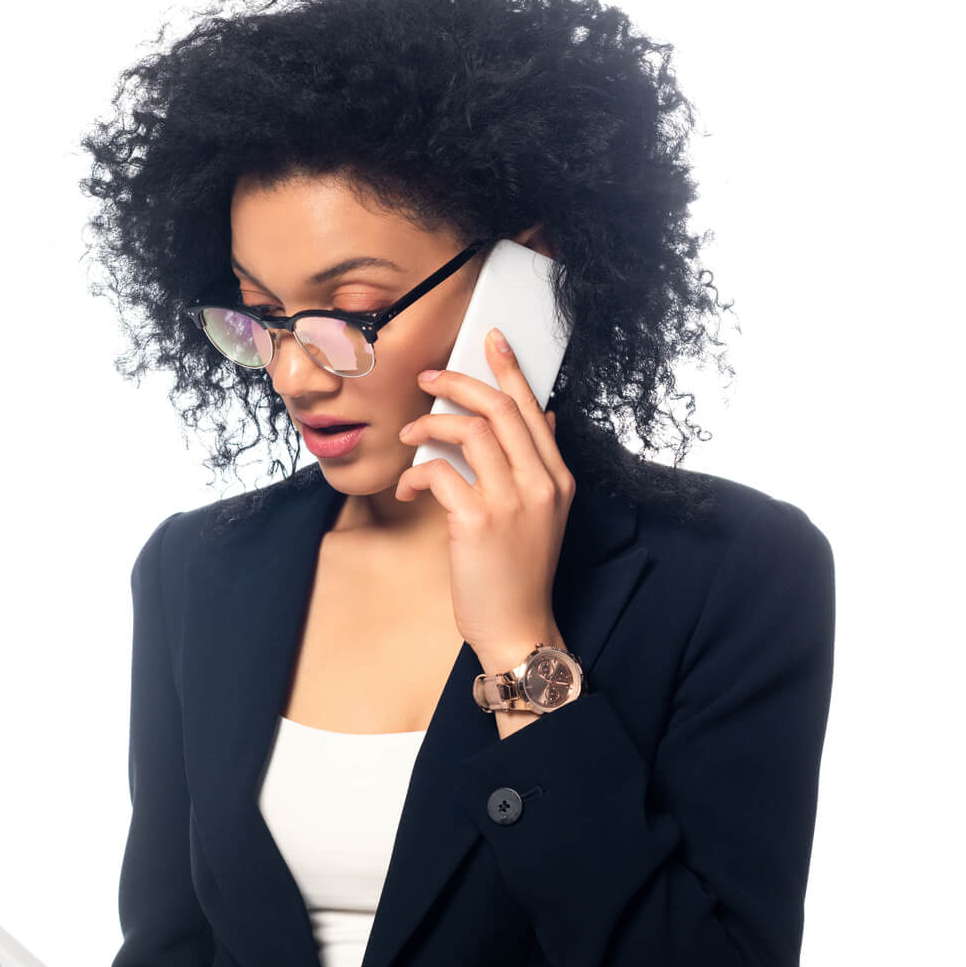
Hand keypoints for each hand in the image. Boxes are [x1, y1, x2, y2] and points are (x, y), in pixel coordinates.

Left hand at [395, 327, 575, 674]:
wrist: (518, 627)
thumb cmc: (519, 572)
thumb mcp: (544, 513)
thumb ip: (540, 465)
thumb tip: (542, 418)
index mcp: (556, 478)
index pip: (532, 408)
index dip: (508, 369)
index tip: (489, 339)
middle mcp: (540, 484)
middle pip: (499, 409)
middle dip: (458, 383)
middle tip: (427, 378)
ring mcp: (511, 502)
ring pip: (470, 431)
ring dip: (430, 424)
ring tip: (409, 437)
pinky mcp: (477, 522)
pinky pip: (440, 472)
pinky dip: (416, 472)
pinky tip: (409, 489)